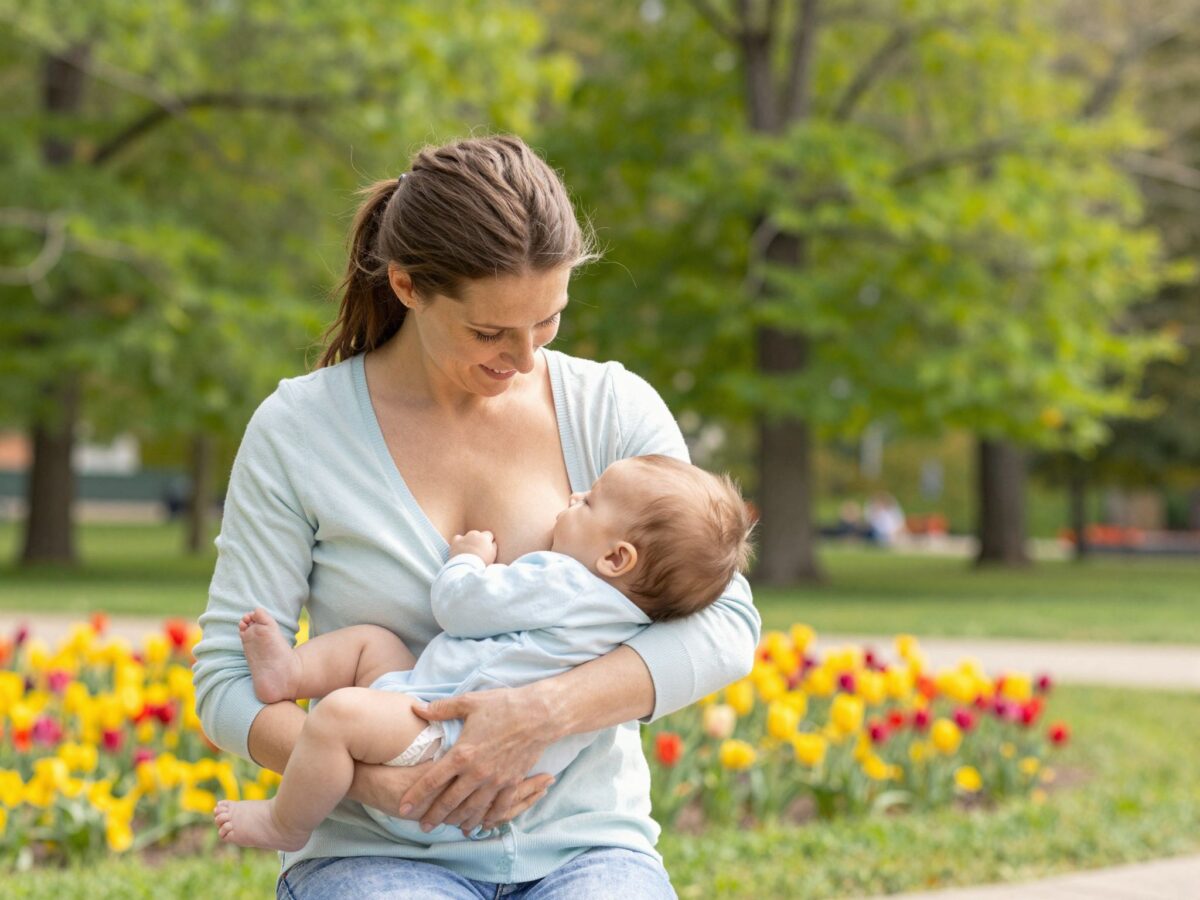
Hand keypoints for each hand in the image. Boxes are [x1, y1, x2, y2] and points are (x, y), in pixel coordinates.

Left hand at [397, 687, 555, 835]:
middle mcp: (477, 773)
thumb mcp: (469, 702)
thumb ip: (441, 709)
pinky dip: (489, 819)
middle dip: (434, 816)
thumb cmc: (504, 705)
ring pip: (473, 809)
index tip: (403, 808)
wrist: (540, 714)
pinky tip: (481, 825)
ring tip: (449, 829)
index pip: (432, 780)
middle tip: (423, 826)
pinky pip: (499, 808)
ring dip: (459, 821)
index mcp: (463, 753)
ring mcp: (496, 781)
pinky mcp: (512, 782)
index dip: (416, 796)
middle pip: (450, 801)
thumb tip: (416, 708)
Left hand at [450, 530, 497, 564]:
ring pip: (468, 536)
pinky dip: (459, 542)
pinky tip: (460, 548)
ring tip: (469, 551)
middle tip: (478, 550)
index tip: (488, 547)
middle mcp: (474, 534)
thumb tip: (493, 542)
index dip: (489, 541)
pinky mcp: (456, 541)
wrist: (467, 566)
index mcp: (485, 537)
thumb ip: (494, 546)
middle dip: (479, 540)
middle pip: (478, 534)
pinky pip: (458, 538)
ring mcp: (464, 537)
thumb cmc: (482, 562)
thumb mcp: (493, 555)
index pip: (489, 534)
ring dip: (470, 540)